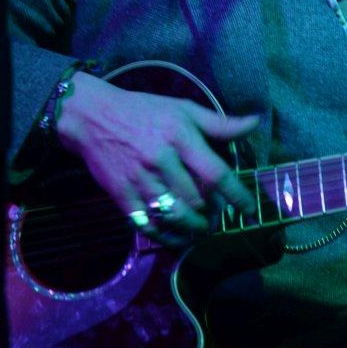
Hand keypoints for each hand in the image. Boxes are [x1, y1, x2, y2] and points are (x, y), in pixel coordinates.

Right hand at [56, 71, 258, 245]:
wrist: (92, 117)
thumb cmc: (143, 111)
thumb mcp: (183, 109)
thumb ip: (219, 123)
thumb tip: (254, 123)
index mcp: (180, 136)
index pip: (215, 173)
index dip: (236, 195)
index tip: (249, 210)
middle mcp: (161, 159)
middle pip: (197, 199)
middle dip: (213, 213)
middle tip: (219, 216)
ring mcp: (139, 179)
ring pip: (175, 215)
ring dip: (194, 228)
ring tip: (202, 229)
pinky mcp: (121, 195)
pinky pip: (148, 224)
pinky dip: (166, 236)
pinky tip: (178, 238)